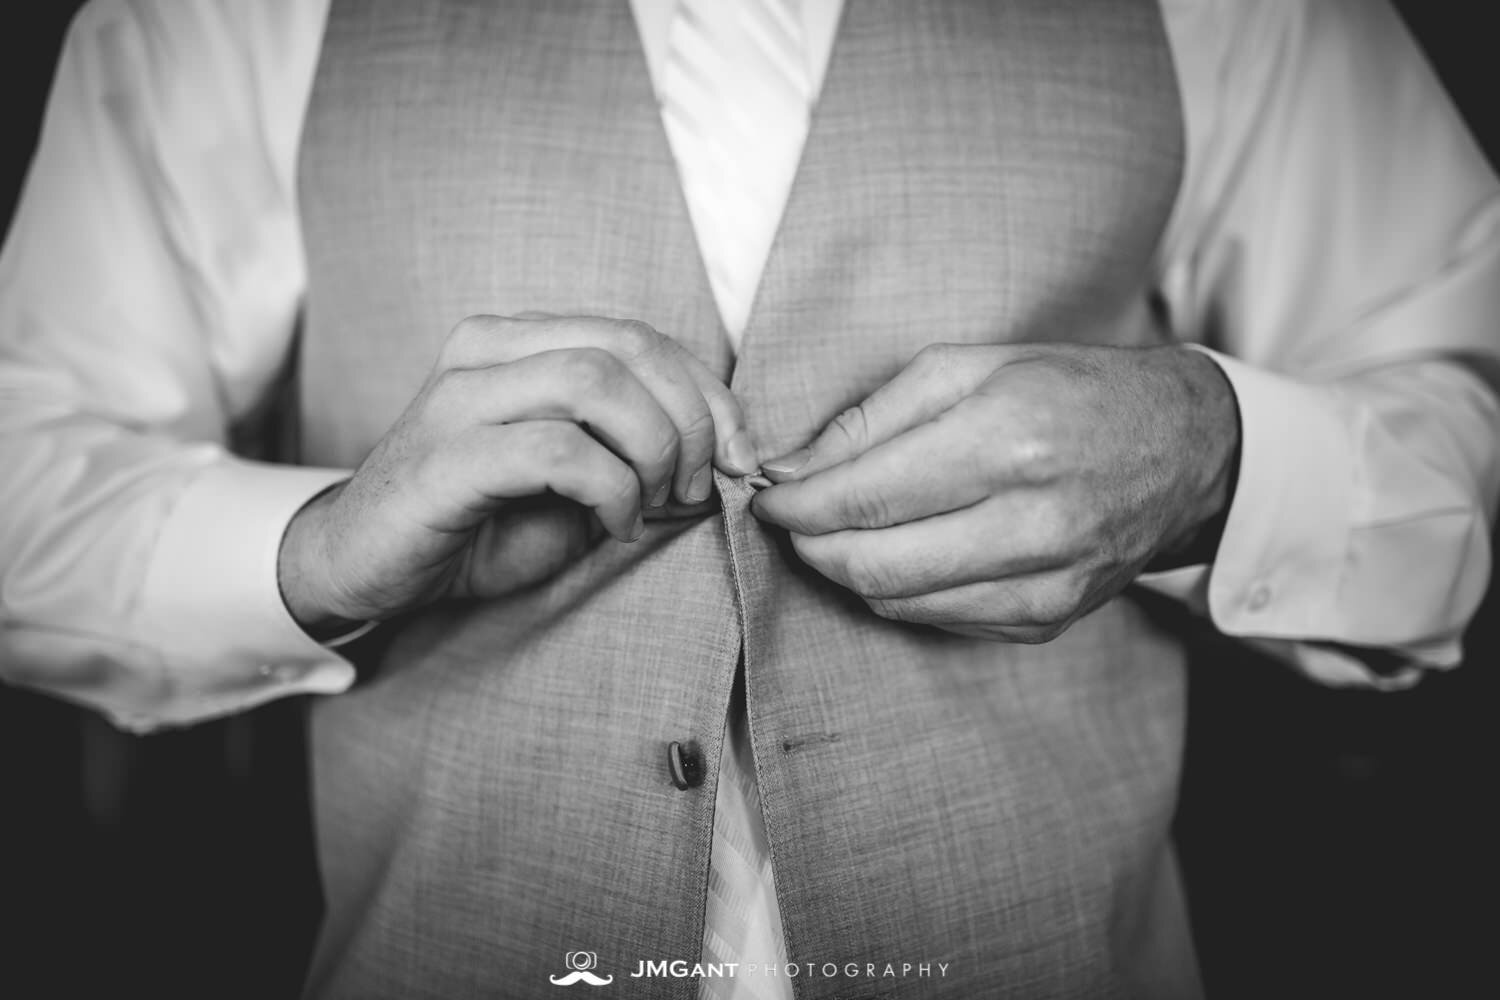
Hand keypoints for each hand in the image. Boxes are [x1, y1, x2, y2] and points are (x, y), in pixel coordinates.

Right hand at [278, 314, 756, 631]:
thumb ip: (636, 452)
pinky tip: (613, 525)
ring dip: (652, 451)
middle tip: (694, 489)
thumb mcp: (575, 482)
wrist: (364, 565)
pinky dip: (611, 490)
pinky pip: (559, 451)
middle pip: (628, 349)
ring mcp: (459, 398)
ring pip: (595, 383)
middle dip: (690, 422)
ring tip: (654, 504)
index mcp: (520, 341)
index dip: (710, 394)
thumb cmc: (477, 523)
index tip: (738, 457)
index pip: (640, 336)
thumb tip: (729, 457)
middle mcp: (487, 351)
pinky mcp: (446, 458)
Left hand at [750, 343, 1238, 641]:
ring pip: (898, 602)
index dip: (797, 506)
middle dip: (811, 545)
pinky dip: (900, 591)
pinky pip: (939, 620)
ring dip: (848, 570)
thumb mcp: (971, 365)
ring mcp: (1045, 584)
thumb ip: (872, 417)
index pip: (866, 497)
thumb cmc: (1070, 391)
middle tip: (794, 519)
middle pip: (872, 564)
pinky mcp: (1048, 621)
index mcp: (1008, 441)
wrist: (1183, 449)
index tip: (768, 497)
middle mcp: (1033, 523)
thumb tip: (790, 469)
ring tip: (844, 530)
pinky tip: (905, 551)